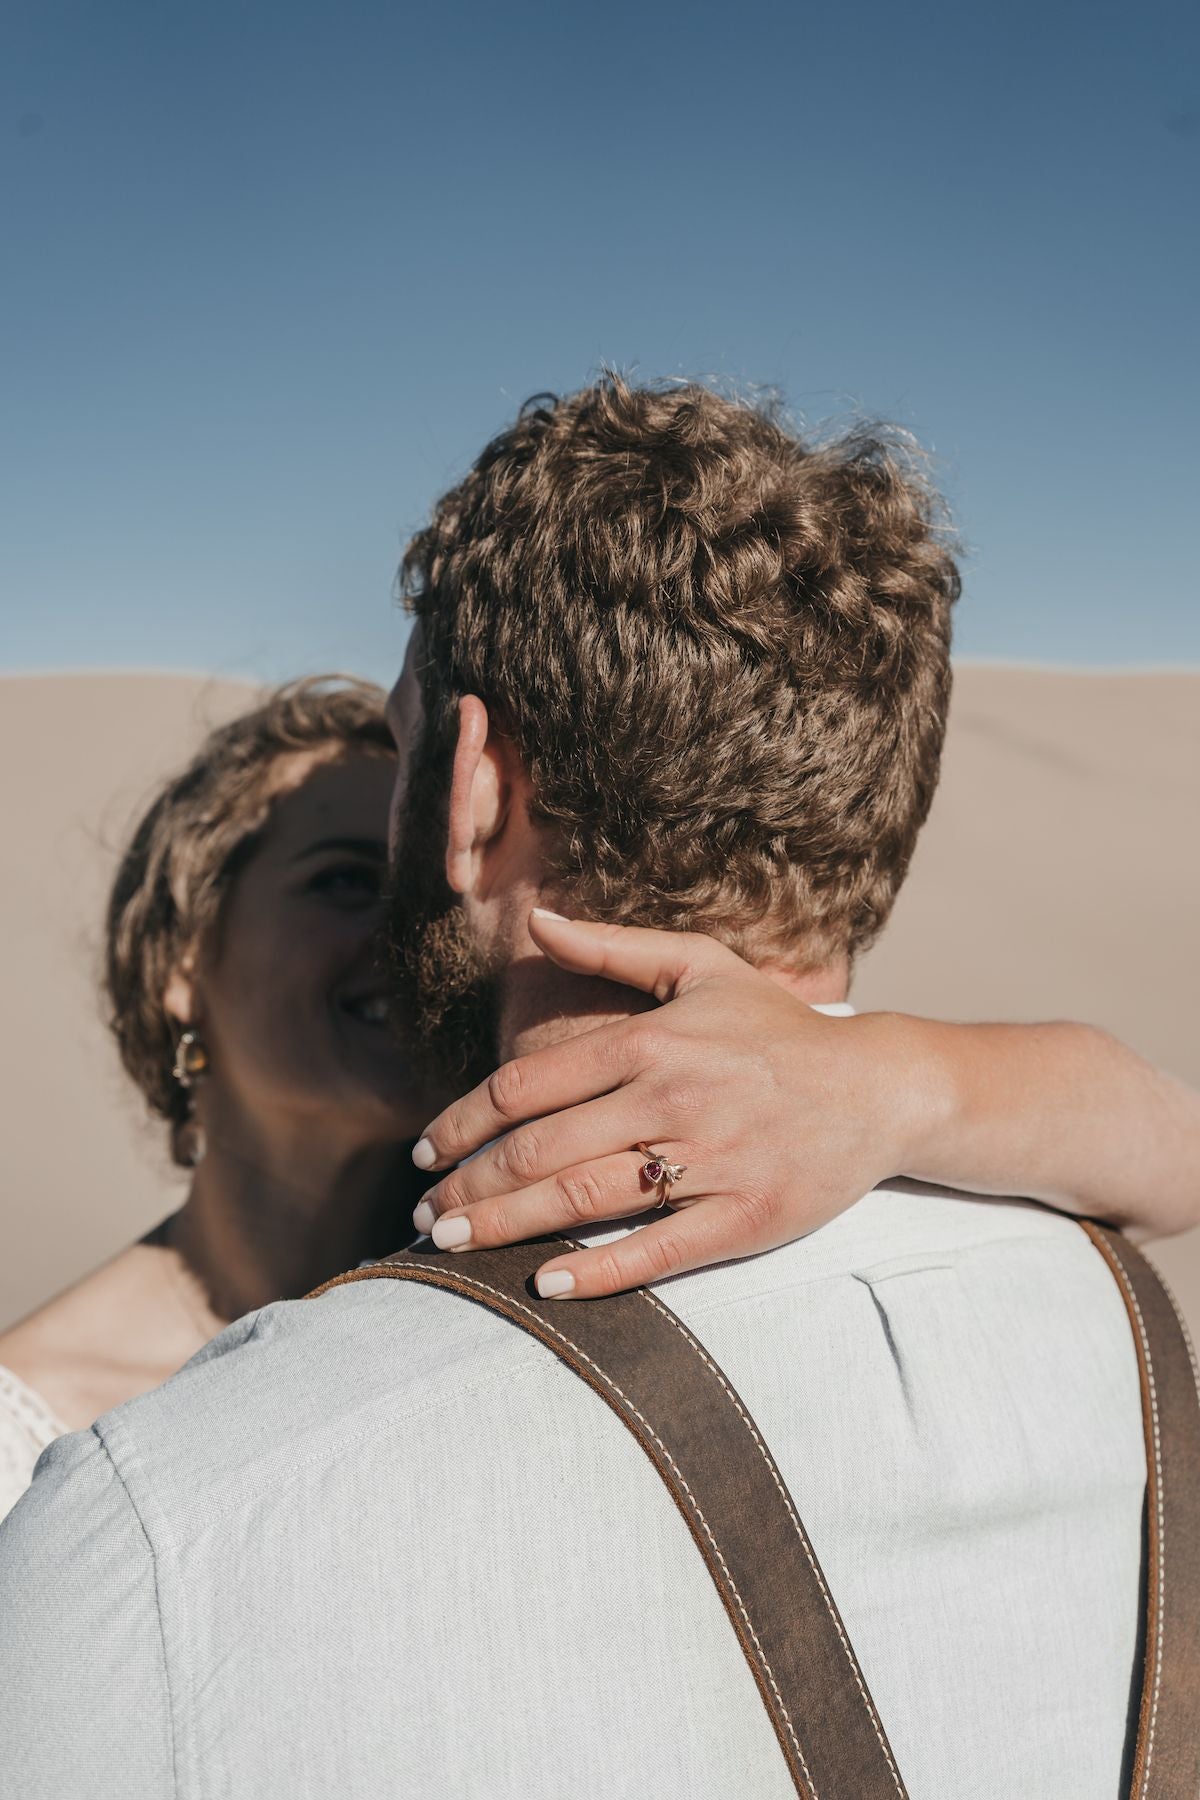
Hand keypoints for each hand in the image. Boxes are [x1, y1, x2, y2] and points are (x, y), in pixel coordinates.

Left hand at [410, 914, 933, 1297]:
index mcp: (651, 1040)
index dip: (463, 1122)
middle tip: (424, 1214)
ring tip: (450, 1246)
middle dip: (469, 1186)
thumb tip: (538, 920)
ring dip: (506, 1226)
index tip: (426, 1151)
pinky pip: (658, 1251)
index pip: (527, 1086)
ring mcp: (708, 1161)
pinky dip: (599, 1271)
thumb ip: (613, 948)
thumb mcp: (701, 968)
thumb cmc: (778, 1029)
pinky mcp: (744, 1216)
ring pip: (585, 1199)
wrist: (879, 1087)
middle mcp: (671, 1098)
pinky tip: (548, 1284)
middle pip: (541, 1149)